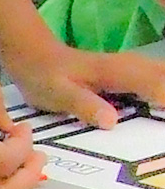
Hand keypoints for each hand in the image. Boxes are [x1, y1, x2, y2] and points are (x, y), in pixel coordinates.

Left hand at [4, 40, 164, 127]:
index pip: (160, 87)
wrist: (36, 57)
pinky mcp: (132, 74)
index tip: (164, 126)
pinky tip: (157, 112)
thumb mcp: (59, 94)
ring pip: (164, 77)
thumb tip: (112, 122)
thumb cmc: (47, 77)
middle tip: (162, 131)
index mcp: (121, 72)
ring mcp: (135, 68)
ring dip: (164, 98)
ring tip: (160, 121)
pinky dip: (161, 95)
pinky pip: (158, 82)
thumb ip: (84, 105)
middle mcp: (135, 67)